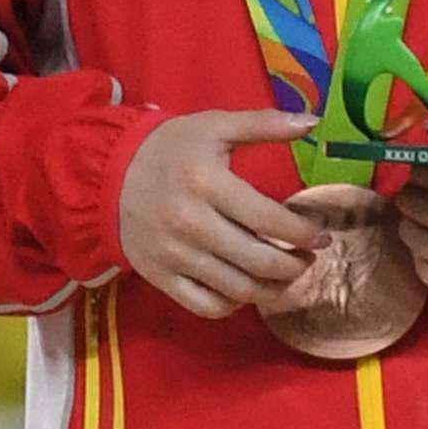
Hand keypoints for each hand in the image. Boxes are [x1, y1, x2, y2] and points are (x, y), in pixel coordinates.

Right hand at [115, 107, 330, 317]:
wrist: (106, 174)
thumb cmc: (169, 149)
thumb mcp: (214, 126)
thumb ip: (263, 123)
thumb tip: (311, 121)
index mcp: (207, 183)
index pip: (269, 220)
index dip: (303, 234)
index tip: (321, 237)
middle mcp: (190, 224)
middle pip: (259, 261)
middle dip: (295, 265)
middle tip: (307, 258)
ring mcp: (174, 255)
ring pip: (238, 289)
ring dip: (273, 289)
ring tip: (286, 276)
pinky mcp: (160, 277)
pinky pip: (206, 306)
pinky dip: (234, 304)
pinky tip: (246, 288)